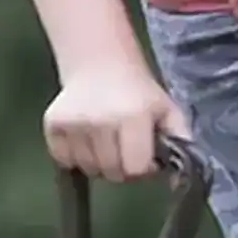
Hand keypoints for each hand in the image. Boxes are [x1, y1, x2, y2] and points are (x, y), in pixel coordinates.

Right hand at [42, 68, 189, 181]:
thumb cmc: (139, 92)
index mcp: (133, 117)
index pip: (135, 168)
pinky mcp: (52, 124)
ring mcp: (73, 123)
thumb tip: (184, 174)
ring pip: (87, 168)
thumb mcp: (168, 110)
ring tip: (107, 144)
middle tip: (126, 151)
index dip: (144, 169)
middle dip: (123, 169)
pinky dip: (75, 158)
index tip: (147, 158)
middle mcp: (100, 121)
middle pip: (111, 172)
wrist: (100, 63)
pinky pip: (63, 160)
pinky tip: (87, 141)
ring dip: (99, 165)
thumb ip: (180, 139)